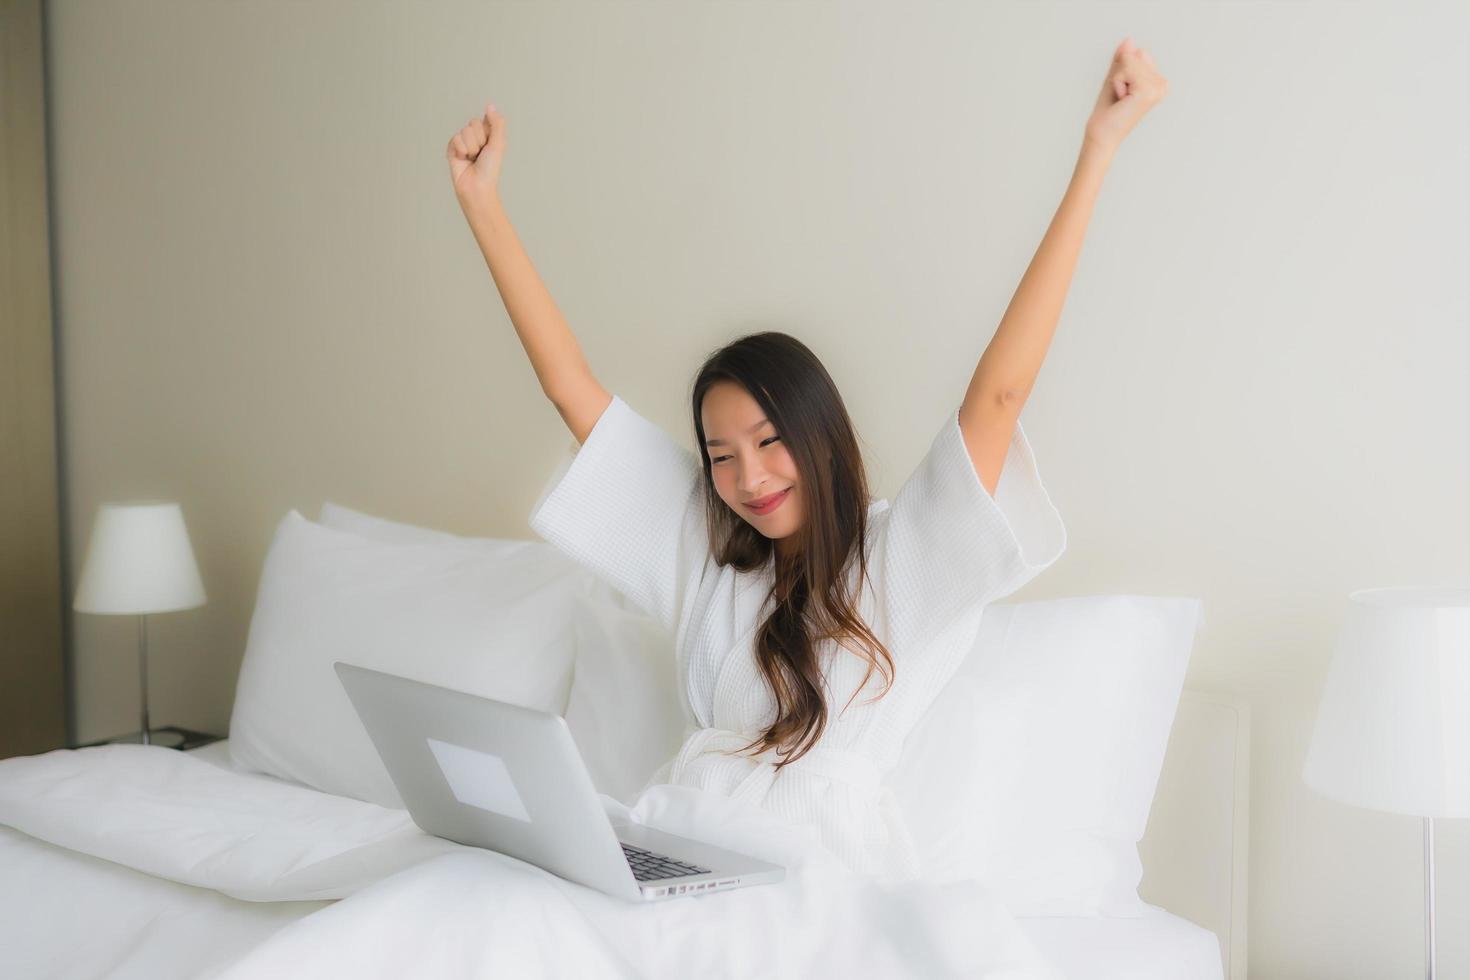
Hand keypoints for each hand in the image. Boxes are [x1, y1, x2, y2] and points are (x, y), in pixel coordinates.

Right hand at [447, 102, 505, 211]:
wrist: (476, 186)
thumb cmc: (490, 169)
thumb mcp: (498, 144)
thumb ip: (496, 123)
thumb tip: (490, 105)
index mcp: (488, 135)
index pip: (484, 120)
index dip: (487, 132)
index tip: (490, 145)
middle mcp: (475, 137)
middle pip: (473, 123)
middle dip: (479, 140)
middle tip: (480, 154)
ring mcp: (463, 142)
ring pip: (464, 131)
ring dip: (470, 147)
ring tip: (472, 159)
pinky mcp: (452, 148)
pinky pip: (455, 139)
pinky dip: (460, 150)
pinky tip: (463, 159)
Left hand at [1083, 38, 1167, 154]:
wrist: (1102, 133)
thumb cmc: (1108, 110)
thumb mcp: (1115, 78)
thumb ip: (1123, 59)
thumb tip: (1129, 39)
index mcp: (1158, 81)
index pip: (1139, 53)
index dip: (1122, 69)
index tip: (1122, 91)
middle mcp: (1162, 84)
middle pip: (1136, 54)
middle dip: (1120, 73)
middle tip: (1120, 96)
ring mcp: (1157, 87)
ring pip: (1130, 60)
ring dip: (1117, 79)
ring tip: (1120, 98)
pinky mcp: (1148, 90)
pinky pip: (1126, 68)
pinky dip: (1116, 82)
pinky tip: (1121, 99)